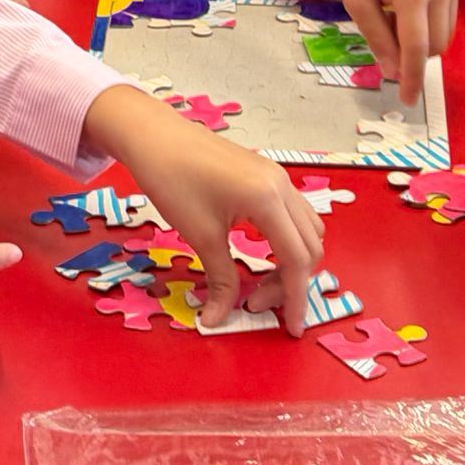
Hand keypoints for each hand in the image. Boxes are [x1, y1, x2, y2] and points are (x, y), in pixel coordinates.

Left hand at [85, 86, 325, 334]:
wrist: (154, 135)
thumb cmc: (172, 179)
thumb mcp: (199, 235)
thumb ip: (220, 280)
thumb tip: (219, 318)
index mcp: (269, 199)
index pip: (297, 259)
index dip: (295, 298)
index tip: (290, 328)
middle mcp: (282, 186)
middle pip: (309, 247)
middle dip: (291, 283)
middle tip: (256, 305)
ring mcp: (277, 178)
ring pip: (306, 230)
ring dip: (291, 262)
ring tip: (257, 283)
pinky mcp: (266, 176)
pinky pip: (292, 215)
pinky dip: (285, 241)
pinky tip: (257, 253)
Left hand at [333, 0, 461, 102]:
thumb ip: (376, 37)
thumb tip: (393, 72)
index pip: (417, 50)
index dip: (412, 78)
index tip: (407, 100)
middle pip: (436, 46)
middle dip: (416, 57)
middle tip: (390, 50)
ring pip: (447, 33)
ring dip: (425, 41)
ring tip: (397, 26)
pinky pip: (450, 13)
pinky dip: (432, 23)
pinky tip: (409, 11)